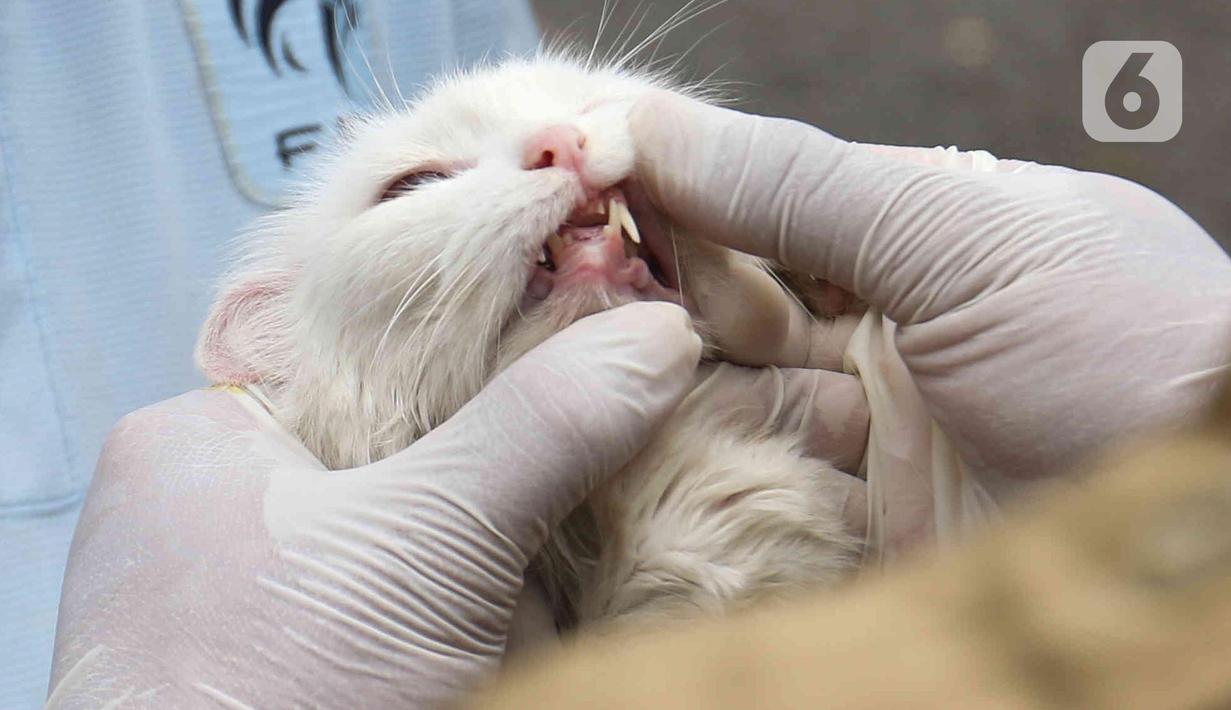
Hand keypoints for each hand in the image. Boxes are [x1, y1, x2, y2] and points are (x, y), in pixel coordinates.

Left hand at [48, 303, 703, 708]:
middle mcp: (244, 499)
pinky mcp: (357, 643)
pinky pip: (455, 572)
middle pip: (416, 413)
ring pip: (445, 496)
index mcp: (209, 434)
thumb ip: (536, 429)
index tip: (591, 272)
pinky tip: (602, 525)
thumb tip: (661, 334)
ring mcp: (300, 580)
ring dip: (538, 481)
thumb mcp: (416, 547)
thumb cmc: (267, 699)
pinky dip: (525, 555)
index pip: (367, 325)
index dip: (485, 299)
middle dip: (526, 395)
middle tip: (638, 353)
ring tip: (644, 420)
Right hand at [631, 93, 1230, 530]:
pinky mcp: (867, 514)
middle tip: (566, 280)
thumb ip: (795, 182)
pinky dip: (703, 456)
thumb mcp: (958, 236)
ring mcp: (881, 420)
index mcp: (932, 228)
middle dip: (662, 285)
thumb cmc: (1123, 349)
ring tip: (581, 354)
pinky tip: (636, 433)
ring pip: (739, 384)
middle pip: (745, 292)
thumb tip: (636, 120)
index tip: (579, 185)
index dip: (681, 189)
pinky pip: (761, 473)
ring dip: (668, 372)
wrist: (1201, 532)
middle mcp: (900, 318)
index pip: (773, 195)